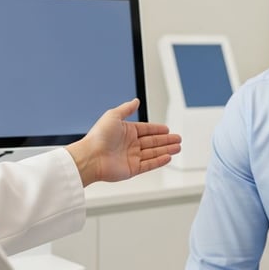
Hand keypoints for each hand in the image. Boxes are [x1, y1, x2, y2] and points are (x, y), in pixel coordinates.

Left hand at [66, 99, 181, 186]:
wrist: (90, 157)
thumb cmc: (98, 136)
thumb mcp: (113, 115)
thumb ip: (126, 109)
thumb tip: (135, 101)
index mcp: (125, 131)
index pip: (146, 130)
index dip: (157, 129)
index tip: (167, 129)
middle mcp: (129, 144)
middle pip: (152, 142)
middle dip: (166, 140)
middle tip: (177, 139)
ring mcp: (131, 157)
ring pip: (153, 153)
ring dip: (166, 150)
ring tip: (178, 147)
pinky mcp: (132, 169)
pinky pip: (149, 164)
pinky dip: (159, 161)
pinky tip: (168, 157)